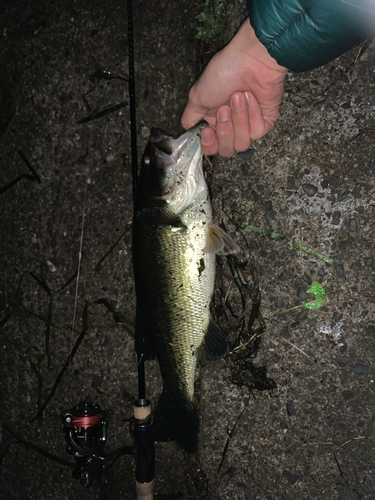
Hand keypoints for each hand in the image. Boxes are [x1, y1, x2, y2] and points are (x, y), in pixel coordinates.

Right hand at [181, 19, 287, 156]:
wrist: (251, 59)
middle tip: (224, 108)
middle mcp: (231, 125)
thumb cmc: (225, 71)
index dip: (209, 145)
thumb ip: (190, 116)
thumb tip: (187, 129)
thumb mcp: (197, 95)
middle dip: (224, 131)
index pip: (211, 147)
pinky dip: (252, 115)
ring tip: (238, 97)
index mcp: (214, 121)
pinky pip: (257, 132)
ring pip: (242, 143)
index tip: (207, 131)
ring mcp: (249, 124)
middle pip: (227, 150)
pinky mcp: (265, 121)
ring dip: (238, 120)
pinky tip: (251, 98)